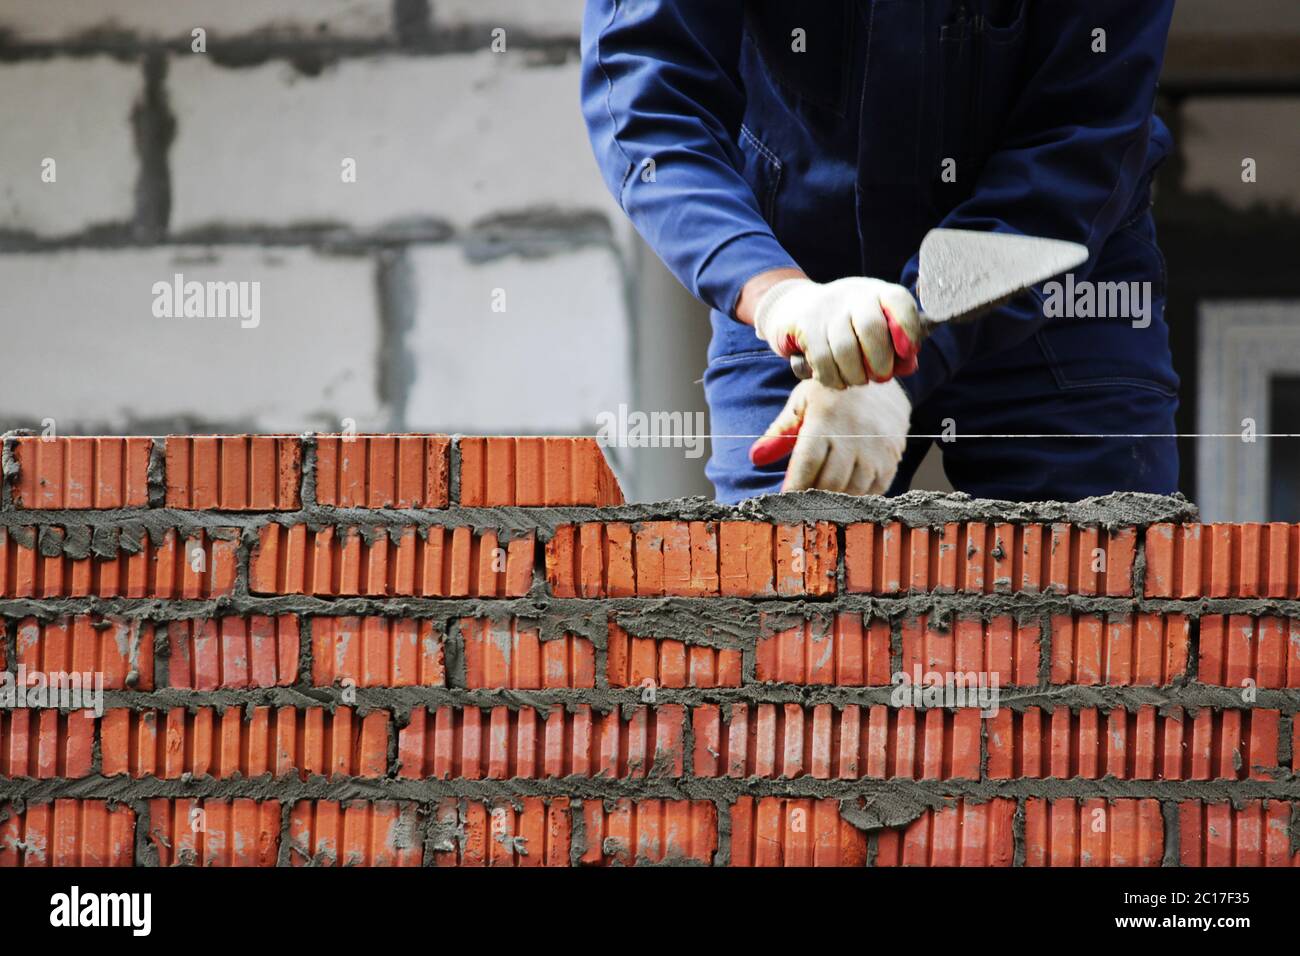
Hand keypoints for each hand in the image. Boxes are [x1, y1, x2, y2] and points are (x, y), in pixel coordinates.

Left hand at [749, 378, 909, 493]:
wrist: (876, 369)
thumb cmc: (830, 392)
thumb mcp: (801, 402)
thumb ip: (780, 432)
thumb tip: (755, 457)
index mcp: (825, 420)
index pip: (807, 464)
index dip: (795, 487)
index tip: (785, 501)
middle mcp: (853, 434)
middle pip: (830, 482)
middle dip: (813, 499)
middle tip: (802, 507)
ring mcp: (877, 445)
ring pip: (854, 489)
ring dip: (836, 501)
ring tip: (822, 504)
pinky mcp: (893, 453)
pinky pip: (877, 487)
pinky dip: (861, 497)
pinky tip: (847, 495)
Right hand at [751, 276, 922, 388]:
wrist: (797, 306)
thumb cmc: (848, 325)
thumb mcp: (874, 328)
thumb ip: (895, 346)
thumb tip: (908, 365)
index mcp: (877, 292)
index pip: (898, 301)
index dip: (907, 328)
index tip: (908, 352)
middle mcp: (852, 294)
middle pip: (871, 328)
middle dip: (880, 361)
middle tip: (882, 376)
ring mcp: (826, 307)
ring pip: (844, 350)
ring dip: (855, 375)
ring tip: (857, 379)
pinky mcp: (804, 323)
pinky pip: (822, 360)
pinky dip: (833, 378)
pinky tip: (838, 380)